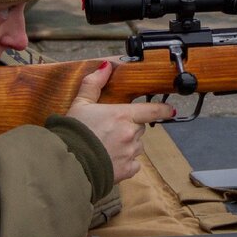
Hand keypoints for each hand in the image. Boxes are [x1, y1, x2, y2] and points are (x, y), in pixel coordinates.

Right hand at [65, 61, 173, 181]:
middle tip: (111, 130)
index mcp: (123, 115)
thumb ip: (94, 84)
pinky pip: (133, 164)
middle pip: (139, 128)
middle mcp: (131, 134)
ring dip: (128, 145)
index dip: (163, 110)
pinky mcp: (126, 170)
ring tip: (107, 146)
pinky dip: (125, 163)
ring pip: (137, 147)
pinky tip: (110, 160)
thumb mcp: (80, 103)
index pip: (152, 110)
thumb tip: (106, 66)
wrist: (66, 163)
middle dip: (130, 128)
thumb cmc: (73, 132)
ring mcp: (130, 153)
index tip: (170, 110)